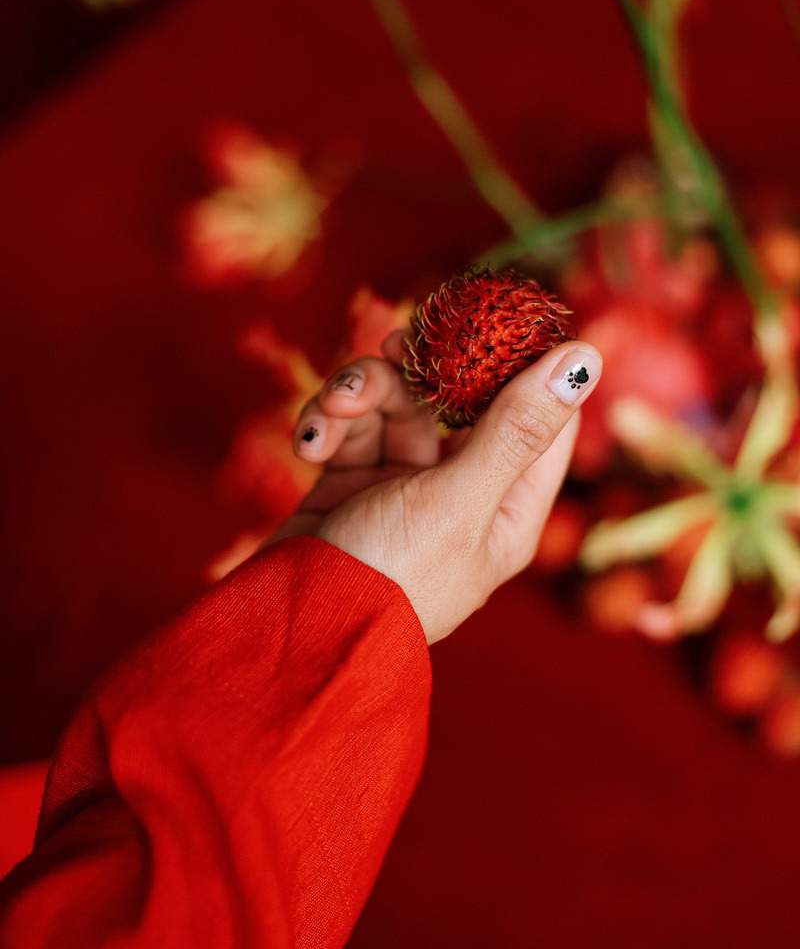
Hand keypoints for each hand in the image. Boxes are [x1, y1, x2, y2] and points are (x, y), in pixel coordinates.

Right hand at [272, 334, 601, 642]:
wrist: (293, 634)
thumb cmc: (393, 576)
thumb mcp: (460, 498)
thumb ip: (516, 424)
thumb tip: (584, 354)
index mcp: (509, 509)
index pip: (541, 419)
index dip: (523, 363)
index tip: (498, 315)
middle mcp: (461, 495)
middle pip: (458, 402)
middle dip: (424, 370)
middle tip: (400, 341)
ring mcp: (401, 490)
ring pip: (394, 407)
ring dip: (361, 393)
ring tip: (336, 405)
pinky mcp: (348, 487)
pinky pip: (347, 432)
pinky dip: (327, 425)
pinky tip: (309, 442)